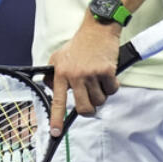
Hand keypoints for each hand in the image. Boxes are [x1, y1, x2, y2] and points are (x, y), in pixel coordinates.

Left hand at [47, 15, 121, 136]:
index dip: (57, 119)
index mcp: (61, 73)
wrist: (97, 29)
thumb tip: (50, 90)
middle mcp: (74, 75)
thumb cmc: (78, 45)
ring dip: (102, 94)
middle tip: (91, 102)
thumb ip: (52, 75)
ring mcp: (91, 74)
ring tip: (98, 79)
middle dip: (90, 110)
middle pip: (84, 108)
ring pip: (100, 100)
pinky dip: (112, 85)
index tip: (56, 133)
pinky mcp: (106, 71)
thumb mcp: (58, 57)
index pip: (57, 101)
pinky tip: (107, 73)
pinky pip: (112, 90)